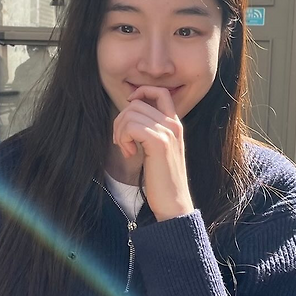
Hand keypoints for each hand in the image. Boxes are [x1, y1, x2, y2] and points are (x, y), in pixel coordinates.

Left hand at [112, 86, 194, 221]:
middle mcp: (173, 124)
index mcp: (175, 124)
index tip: (128, 111)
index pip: (160, 92)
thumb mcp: (158, 151)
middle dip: (121, 121)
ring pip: (131, 113)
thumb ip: (150, 132)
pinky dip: (124, 138)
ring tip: (126, 149)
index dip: (140, 93)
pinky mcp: (159, 142)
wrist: (173, 203)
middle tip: (122, 142)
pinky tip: (129, 153)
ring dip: (120, 131)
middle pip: (137, 104)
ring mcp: (168, 132)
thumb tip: (129, 116)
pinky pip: (131, 126)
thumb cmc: (162, 181)